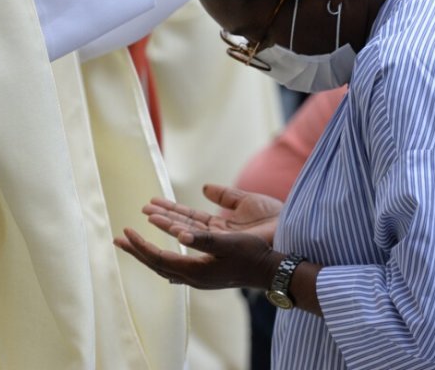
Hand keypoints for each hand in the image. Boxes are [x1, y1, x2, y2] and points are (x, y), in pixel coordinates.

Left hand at [115, 224, 278, 290]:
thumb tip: (179, 234)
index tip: (125, 231)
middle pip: (156, 264)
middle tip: (117, 240)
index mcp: (196, 271)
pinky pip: (176, 266)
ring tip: (133, 242)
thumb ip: (204, 239)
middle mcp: (194, 278)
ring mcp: (199, 277)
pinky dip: (163, 257)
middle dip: (136, 251)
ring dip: (147, 252)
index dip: (140, 245)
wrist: (271, 271)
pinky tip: (162, 255)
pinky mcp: (205, 274)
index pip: (158, 258)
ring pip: (165, 265)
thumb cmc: (252, 254)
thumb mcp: (229, 242)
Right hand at [145, 183, 282, 244]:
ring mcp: (220, 243)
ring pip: (187, 233)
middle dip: (161, 218)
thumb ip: (224, 195)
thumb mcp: (245, 201)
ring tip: (148, 216)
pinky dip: (187, 234)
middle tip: (141, 211)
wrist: (293, 230)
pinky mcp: (228, 247)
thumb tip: (204, 187)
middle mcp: (216, 237)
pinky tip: (173, 230)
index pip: (188, 218)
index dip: (169, 210)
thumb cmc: (275, 218)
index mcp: (220, 227)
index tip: (151, 203)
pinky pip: (203, 240)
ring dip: (167, 224)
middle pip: (182, 226)